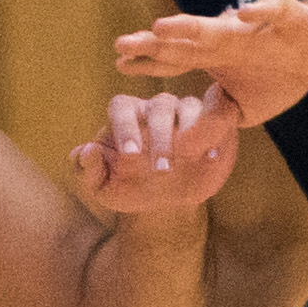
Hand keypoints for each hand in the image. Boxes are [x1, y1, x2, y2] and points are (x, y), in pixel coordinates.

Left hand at [70, 88, 240, 219]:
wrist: (166, 201)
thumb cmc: (130, 187)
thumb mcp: (103, 187)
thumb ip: (87, 170)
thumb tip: (86, 151)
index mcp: (126, 114)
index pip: (121, 107)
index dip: (124, 127)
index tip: (130, 155)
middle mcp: (157, 107)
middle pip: (159, 106)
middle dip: (160, 139)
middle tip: (161, 171)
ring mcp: (188, 112)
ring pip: (192, 105)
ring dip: (191, 130)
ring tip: (190, 158)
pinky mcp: (214, 123)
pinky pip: (221, 113)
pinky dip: (219, 127)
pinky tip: (212, 156)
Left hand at [115, 0, 307, 126]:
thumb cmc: (280, 75)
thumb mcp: (245, 110)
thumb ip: (214, 121)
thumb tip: (183, 146)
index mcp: (217, 55)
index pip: (176, 59)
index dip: (149, 62)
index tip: (118, 63)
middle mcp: (228, 37)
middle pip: (185, 41)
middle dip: (154, 42)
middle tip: (121, 44)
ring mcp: (254, 27)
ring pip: (219, 25)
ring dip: (190, 27)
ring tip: (161, 27)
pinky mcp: (287, 16)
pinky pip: (273, 11)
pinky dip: (260, 12)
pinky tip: (244, 13)